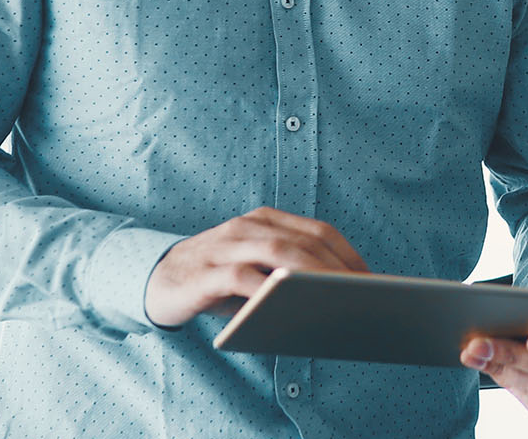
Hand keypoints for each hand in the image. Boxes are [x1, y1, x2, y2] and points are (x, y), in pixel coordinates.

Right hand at [144, 207, 368, 327]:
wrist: (154, 281)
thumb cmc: (216, 282)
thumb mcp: (254, 273)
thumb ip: (285, 277)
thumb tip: (336, 304)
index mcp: (265, 222)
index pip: (317, 231)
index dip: (348, 254)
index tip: (373, 280)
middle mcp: (248, 228)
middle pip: (302, 242)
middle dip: (337, 267)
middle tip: (364, 295)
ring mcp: (226, 247)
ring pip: (277, 253)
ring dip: (311, 275)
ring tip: (338, 298)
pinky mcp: (206, 273)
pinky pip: (240, 278)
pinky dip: (267, 289)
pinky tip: (288, 306)